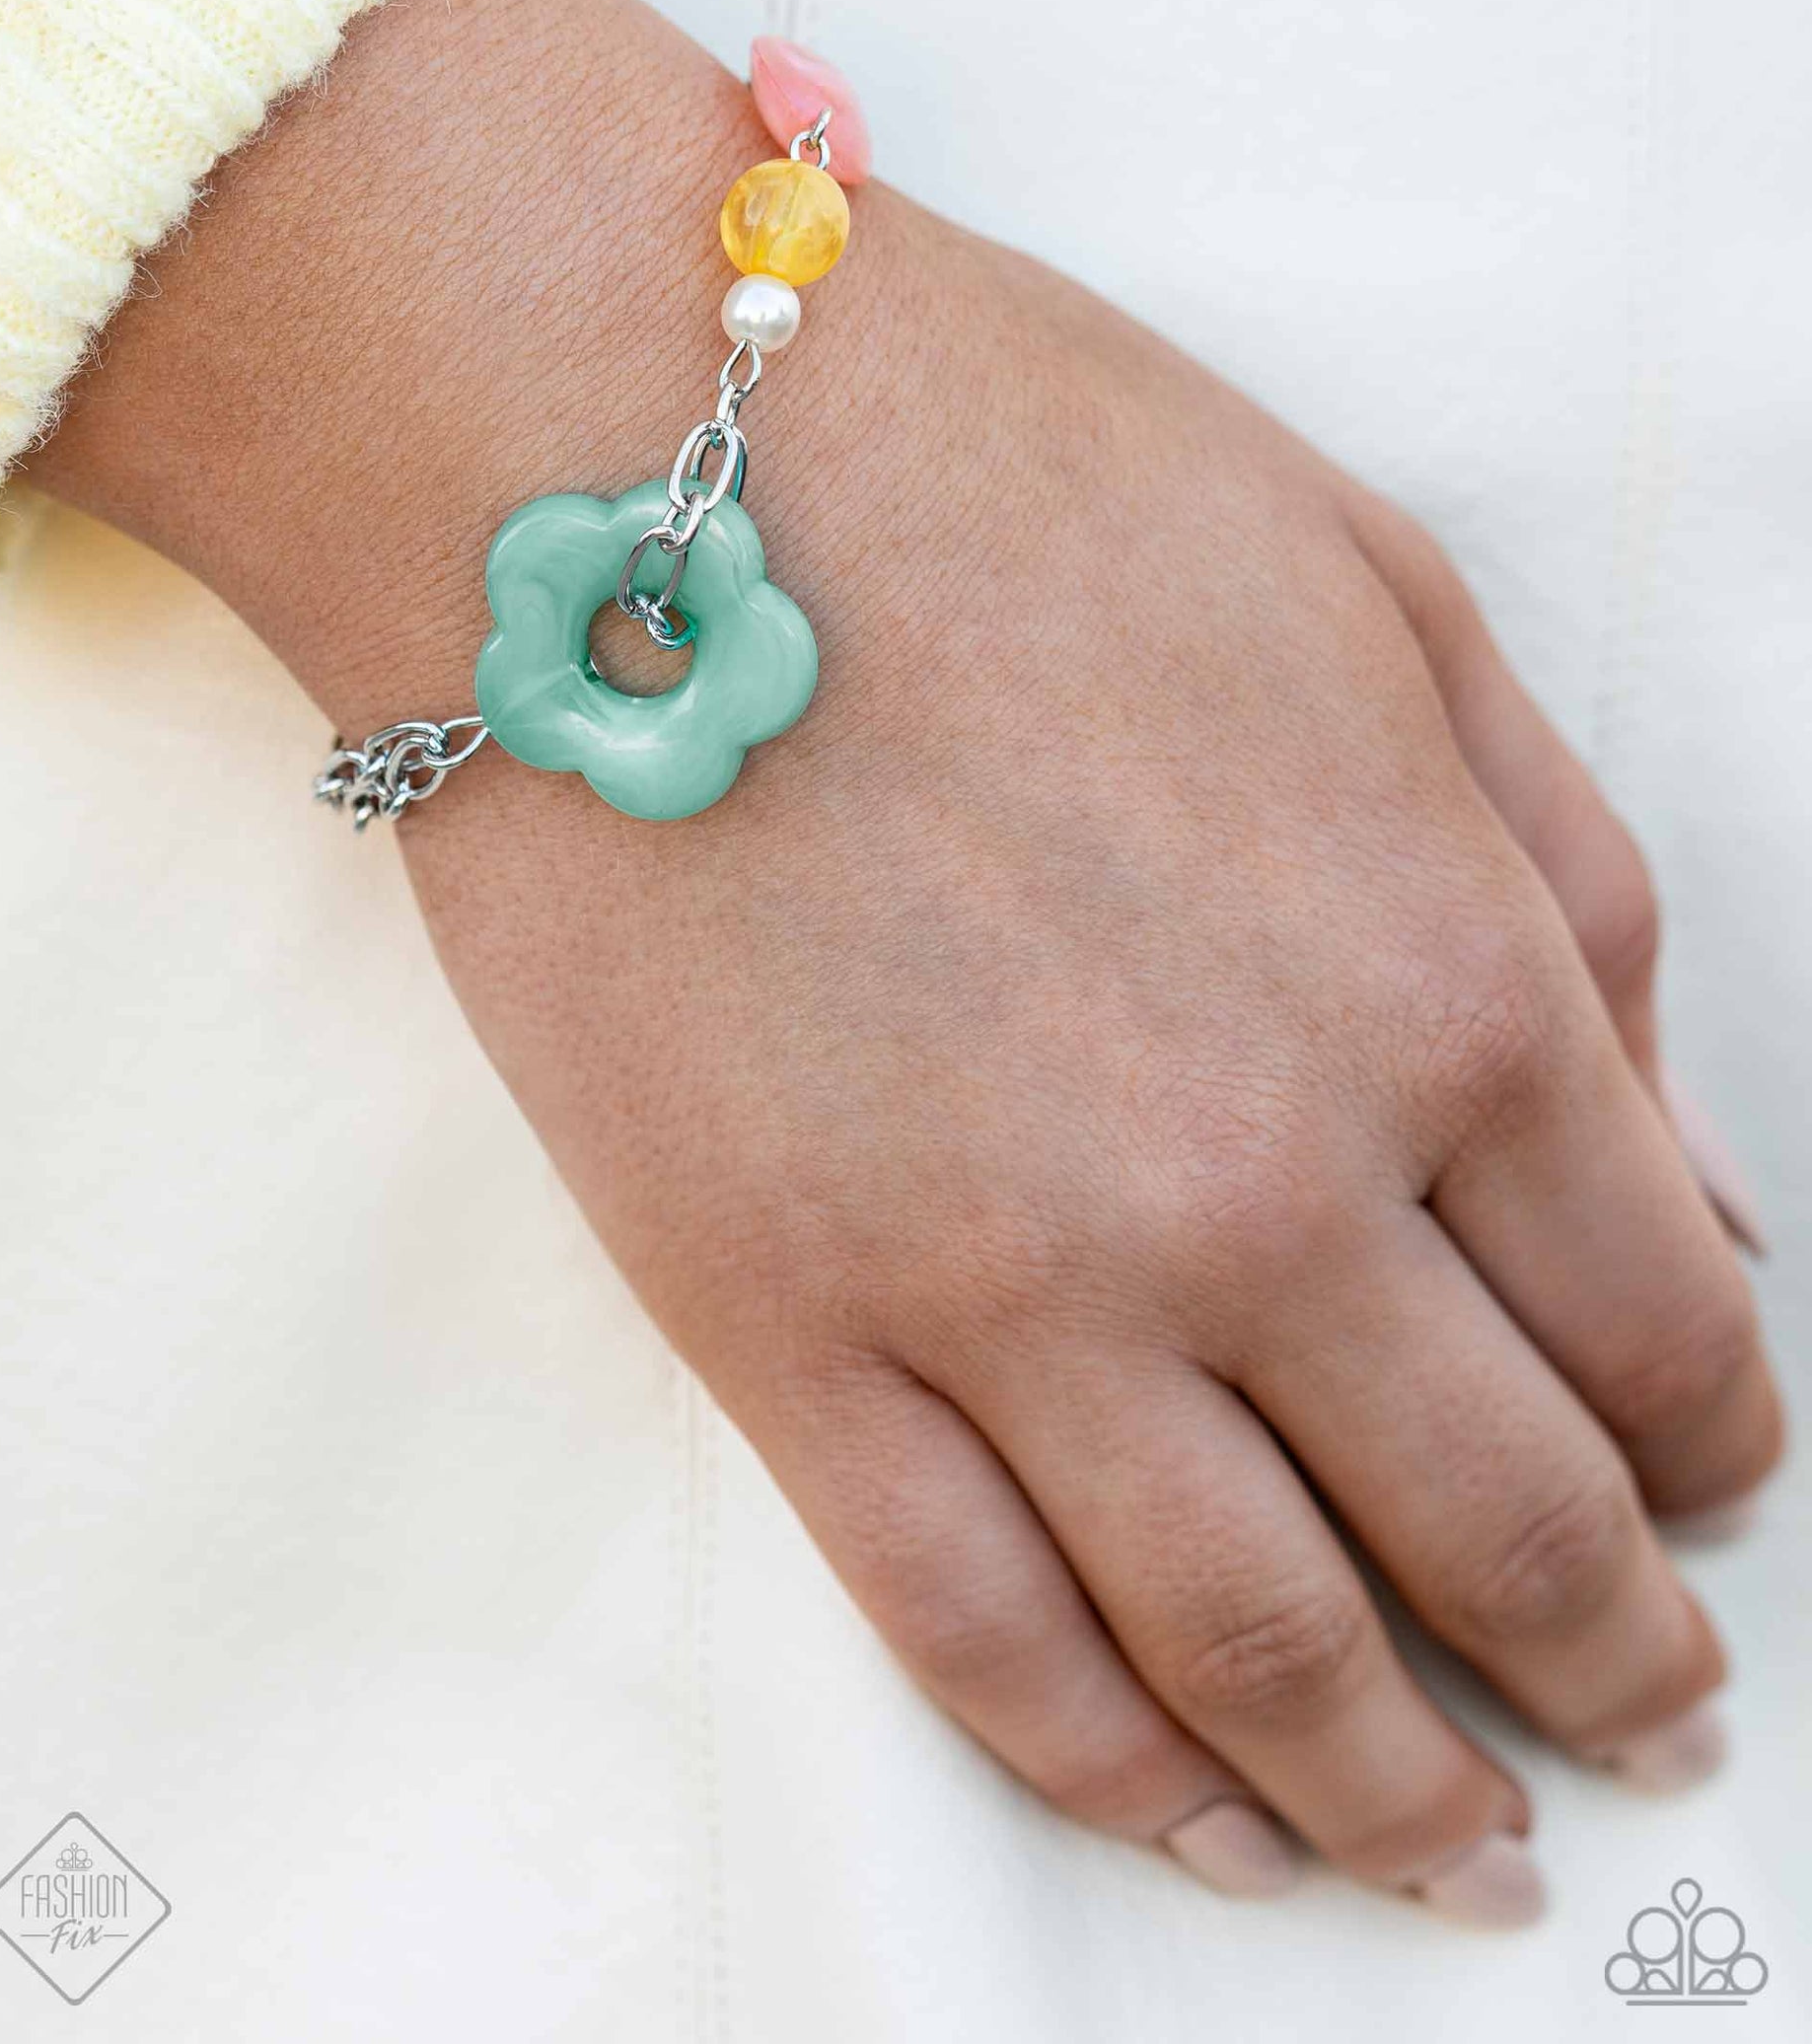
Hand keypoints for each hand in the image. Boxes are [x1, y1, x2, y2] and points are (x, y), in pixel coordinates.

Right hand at [36, 0, 1782, 1920]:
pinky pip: (975, 1635)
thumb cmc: (1006, 472)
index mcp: (1440, 978)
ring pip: (1258, 1645)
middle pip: (1504, 1528)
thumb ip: (1566, 892)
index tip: (1722, 1490)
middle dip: (1613, 1659)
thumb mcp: (1383, 604)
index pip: (1662, 1324)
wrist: (611, 458)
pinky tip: (1200, 1825)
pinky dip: (1113, 1773)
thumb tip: (1691, 1191)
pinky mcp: (782, 1330)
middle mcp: (1260, 1181)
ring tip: (1461, 1854)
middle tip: (1647, 1724)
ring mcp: (1009, 1284)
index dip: (1722, 1445)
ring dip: (1394, 1791)